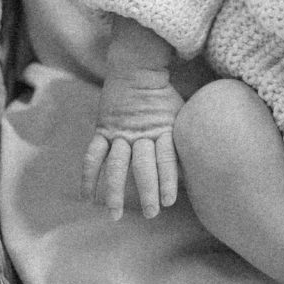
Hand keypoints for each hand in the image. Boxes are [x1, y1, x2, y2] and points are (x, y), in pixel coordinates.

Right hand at [82, 69, 183, 219]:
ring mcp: (119, 132)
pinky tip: (88, 198)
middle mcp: (140, 133)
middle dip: (146, 190)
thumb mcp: (181, 116)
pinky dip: (88, 176)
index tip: (169, 202)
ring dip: (114, 191)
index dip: (167, 180)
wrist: (136, 68)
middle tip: (151, 214)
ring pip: (116, 165)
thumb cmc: (165, 97)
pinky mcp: (103, 129)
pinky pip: (93, 155)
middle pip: (142, 165)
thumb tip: (195, 170)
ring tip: (115, 215)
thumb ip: (183, 140)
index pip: (165, 158)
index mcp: (163, 130)